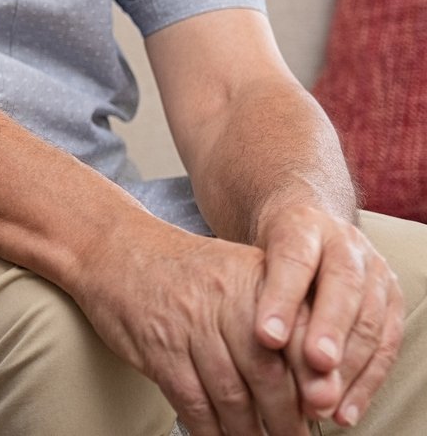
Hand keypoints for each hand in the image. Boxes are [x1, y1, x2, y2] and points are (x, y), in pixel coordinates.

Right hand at [74, 220, 308, 435]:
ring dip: (250, 431)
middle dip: (286, 419)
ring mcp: (188, 323)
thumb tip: (323, 379)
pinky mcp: (158, 347)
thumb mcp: (241, 274)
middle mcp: (225, 298)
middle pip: (268, 373)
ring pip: (231, 395)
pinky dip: (210, 429)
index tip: (326, 411)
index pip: (300, 337)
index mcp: (257, 279)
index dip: (317, 382)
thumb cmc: (187, 271)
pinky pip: (192, 400)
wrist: (114, 249)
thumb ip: (284, 315)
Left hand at [253, 203, 407, 427]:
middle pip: (342, 288)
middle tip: (313, 369)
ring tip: (323, 403)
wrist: (309, 229)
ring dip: (349, 369)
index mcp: (303, 227)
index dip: (281, 298)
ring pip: (370, 322)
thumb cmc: (271, 253)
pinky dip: (366, 384)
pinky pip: (386, 347)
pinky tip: (345, 411)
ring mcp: (375, 274)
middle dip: (328, 333)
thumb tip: (245, 344)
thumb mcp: (253, 255)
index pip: (293, 259)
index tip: (266, 337)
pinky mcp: (393, 304)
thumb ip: (250, 290)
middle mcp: (345, 246)